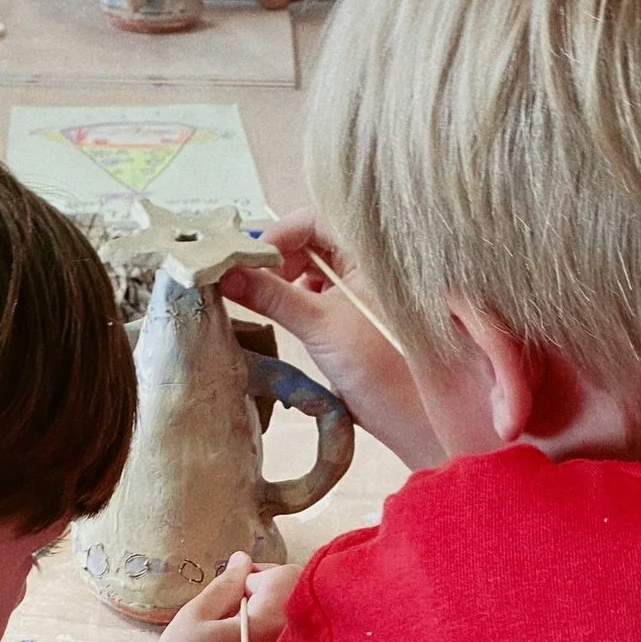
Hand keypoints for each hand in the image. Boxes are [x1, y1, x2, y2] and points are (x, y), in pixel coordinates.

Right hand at [146, 554, 296, 641]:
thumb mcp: (196, 615)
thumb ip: (226, 584)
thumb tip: (244, 558)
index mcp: (272, 620)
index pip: (284, 575)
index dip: (256, 575)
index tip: (232, 589)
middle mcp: (290, 640)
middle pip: (294, 598)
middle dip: (267, 593)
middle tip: (233, 608)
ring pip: (290, 621)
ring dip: (268, 616)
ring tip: (236, 631)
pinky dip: (270, 639)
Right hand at [222, 211, 445, 470]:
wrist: (414, 421)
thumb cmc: (384, 371)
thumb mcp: (320, 326)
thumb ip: (271, 295)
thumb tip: (226, 273)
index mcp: (372, 252)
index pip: (314, 221)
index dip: (276, 236)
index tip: (245, 260)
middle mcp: (368, 265)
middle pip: (310, 242)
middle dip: (275, 259)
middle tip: (248, 281)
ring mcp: (361, 292)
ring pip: (311, 270)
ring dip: (282, 281)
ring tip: (262, 300)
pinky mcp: (353, 318)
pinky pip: (317, 295)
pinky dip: (295, 301)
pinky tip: (282, 317)